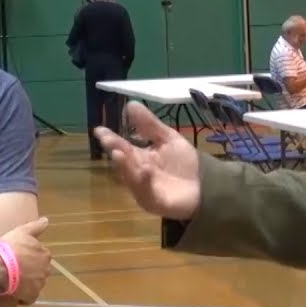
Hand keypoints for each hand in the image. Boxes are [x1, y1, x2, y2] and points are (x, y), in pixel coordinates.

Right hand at [0, 217, 51, 304]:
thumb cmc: (9, 246)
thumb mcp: (22, 231)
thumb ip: (36, 226)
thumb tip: (47, 220)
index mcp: (45, 255)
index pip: (41, 258)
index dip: (29, 259)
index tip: (19, 259)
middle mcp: (46, 270)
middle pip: (39, 272)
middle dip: (30, 272)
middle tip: (15, 271)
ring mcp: (39, 284)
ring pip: (34, 285)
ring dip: (26, 284)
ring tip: (12, 281)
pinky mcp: (31, 296)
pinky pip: (28, 298)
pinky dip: (22, 296)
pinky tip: (12, 292)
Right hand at [93, 101, 200, 219]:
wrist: (207, 186)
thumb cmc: (185, 163)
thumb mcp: (168, 138)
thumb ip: (149, 125)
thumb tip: (130, 104)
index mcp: (140, 158)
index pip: (122, 147)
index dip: (111, 138)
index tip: (99, 130)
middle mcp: (138, 174)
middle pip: (124, 161)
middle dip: (116, 150)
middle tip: (108, 140)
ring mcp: (145, 189)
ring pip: (132, 177)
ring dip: (125, 165)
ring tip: (119, 152)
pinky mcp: (155, 202)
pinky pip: (147, 192)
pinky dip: (144, 182)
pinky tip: (145, 170)